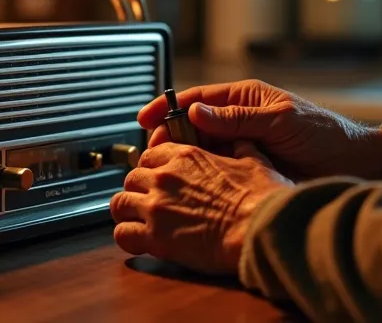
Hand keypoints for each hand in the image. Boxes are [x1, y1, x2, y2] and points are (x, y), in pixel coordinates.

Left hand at [110, 140, 291, 273]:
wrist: (260, 229)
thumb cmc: (262, 198)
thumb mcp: (255, 160)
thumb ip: (241, 147)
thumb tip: (242, 140)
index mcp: (186, 155)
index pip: (151, 154)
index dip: (152, 166)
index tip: (157, 177)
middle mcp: (165, 177)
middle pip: (132, 177)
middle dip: (138, 189)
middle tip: (148, 202)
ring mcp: (156, 206)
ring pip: (120, 202)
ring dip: (127, 211)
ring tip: (137, 221)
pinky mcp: (155, 237)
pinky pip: (123, 234)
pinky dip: (126, 237)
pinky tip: (137, 241)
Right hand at [138, 80, 381, 181]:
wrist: (351, 166)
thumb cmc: (323, 134)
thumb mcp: (280, 120)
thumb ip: (238, 117)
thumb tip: (196, 110)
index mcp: (244, 98)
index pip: (196, 98)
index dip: (167, 107)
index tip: (144, 119)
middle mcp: (237, 121)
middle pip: (191, 126)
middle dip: (168, 137)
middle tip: (153, 154)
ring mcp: (240, 146)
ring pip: (199, 150)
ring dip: (181, 159)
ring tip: (163, 171)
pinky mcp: (245, 170)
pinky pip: (215, 171)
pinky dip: (199, 176)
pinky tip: (188, 185)